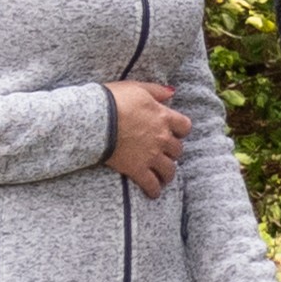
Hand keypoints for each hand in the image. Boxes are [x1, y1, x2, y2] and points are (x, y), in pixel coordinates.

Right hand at [103, 81, 188, 197]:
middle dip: (172, 152)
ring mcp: (151, 155)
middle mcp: (162, 138)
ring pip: (169, 169)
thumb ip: (156, 91)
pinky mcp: (137, 169)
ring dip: (168, 173)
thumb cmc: (113, 100)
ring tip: (164, 177)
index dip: (180, 130)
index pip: (185, 127)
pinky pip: (151, 184)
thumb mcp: (137, 88)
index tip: (175, 133)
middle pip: (177, 150)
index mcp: (164, 117)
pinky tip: (153, 193)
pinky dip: (154, 190)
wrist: (95, 120)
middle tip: (165, 154)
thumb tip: (172, 92)